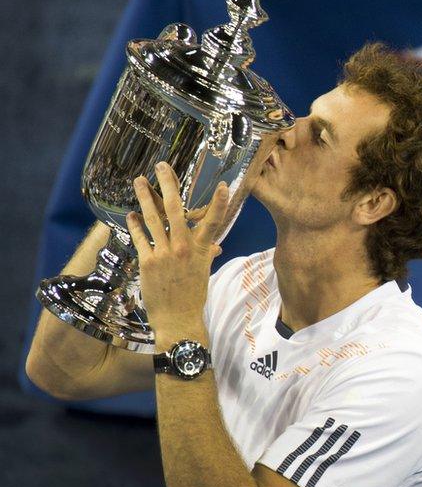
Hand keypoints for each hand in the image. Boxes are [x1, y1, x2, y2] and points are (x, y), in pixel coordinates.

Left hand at [126, 162, 228, 348]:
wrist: (178, 319)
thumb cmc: (193, 297)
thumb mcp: (204, 273)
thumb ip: (206, 254)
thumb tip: (213, 247)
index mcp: (202, 250)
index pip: (215, 222)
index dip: (220, 203)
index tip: (224, 186)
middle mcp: (184, 248)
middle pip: (176, 210)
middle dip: (168, 185)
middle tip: (162, 167)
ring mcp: (164, 253)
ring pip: (153, 219)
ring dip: (145, 198)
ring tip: (138, 182)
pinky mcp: (148, 262)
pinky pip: (140, 237)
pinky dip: (134, 224)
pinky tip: (130, 215)